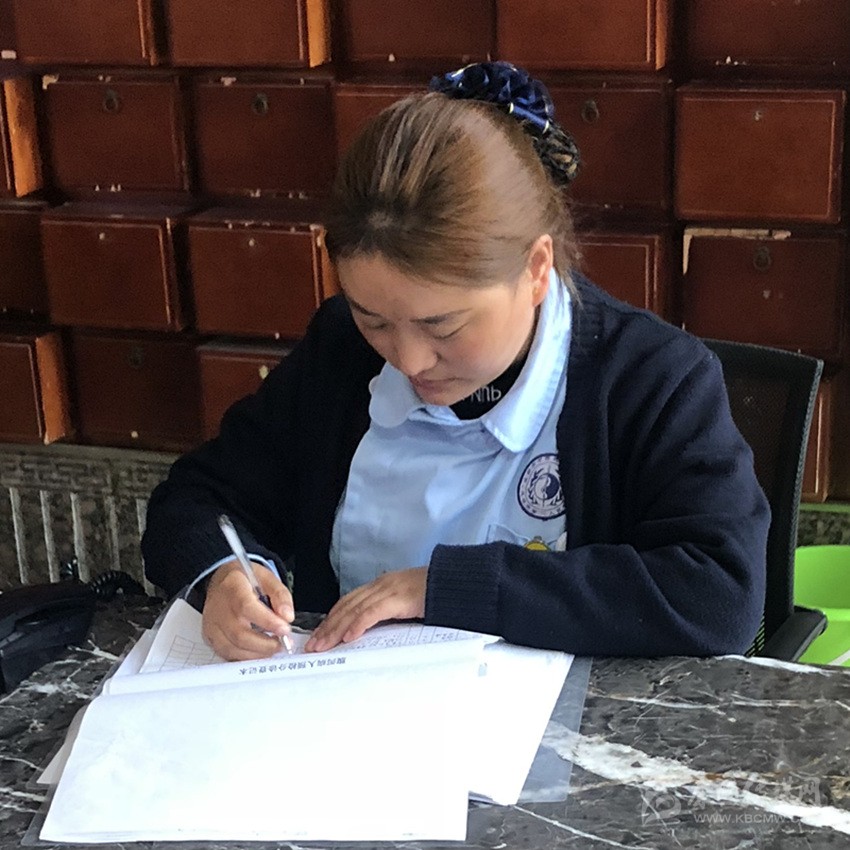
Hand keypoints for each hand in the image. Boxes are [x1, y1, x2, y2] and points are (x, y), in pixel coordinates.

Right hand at [202, 559, 293, 660]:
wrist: (221, 581)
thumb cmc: (245, 580)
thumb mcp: (267, 578)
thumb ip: (280, 595)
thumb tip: (287, 617)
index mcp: (233, 587)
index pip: (247, 608)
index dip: (267, 622)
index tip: (284, 629)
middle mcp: (218, 608)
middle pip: (239, 634)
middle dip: (265, 644)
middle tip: (283, 643)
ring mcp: (212, 624)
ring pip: (232, 648)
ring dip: (257, 653)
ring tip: (273, 647)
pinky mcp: (210, 637)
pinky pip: (227, 654)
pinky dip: (246, 657)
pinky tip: (259, 651)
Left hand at [304, 567, 427, 651]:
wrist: (454, 583)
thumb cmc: (434, 595)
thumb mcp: (406, 604)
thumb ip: (389, 613)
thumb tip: (372, 632)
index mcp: (381, 586)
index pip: (348, 602)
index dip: (332, 618)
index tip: (319, 635)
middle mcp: (380, 585)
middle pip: (346, 606)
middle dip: (327, 626)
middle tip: (313, 645)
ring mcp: (388, 590)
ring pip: (354, 610)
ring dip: (336, 629)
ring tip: (324, 645)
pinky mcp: (399, 598)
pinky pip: (373, 612)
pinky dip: (358, 624)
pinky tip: (348, 636)